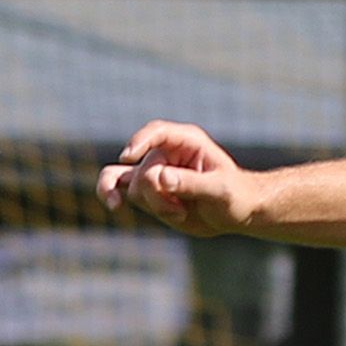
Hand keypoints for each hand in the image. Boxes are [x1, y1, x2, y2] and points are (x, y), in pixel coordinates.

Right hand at [97, 122, 255, 235]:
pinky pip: (116, 186)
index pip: (157, 132)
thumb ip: (192, 183)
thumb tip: (162, 178)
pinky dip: (110, 194)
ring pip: (131, 185)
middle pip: (143, 169)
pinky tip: (113, 205)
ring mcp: (153, 171)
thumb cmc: (235, 195)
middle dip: (158, 195)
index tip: (128, 156)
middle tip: (180, 211)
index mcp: (186, 141)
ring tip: (180, 213)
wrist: (235, 212)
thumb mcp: (219, 190)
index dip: (140, 141)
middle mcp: (166, 152)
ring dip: (154, 205)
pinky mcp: (146, 191)